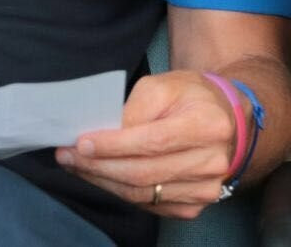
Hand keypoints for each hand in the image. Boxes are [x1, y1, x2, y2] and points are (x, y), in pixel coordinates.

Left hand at [55, 70, 235, 219]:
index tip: (81, 142)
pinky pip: (148, 205)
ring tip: (77, 166)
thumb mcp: (164, 85)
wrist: (223, 119)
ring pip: (142, 194)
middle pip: (144, 173)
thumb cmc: (190, 97)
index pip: (153, 141)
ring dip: (104, 181)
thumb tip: (103, 134)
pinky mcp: (194, 205)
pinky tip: (102, 177)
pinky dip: (120, 192)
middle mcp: (212, 161)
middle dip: (99, 166)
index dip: (114, 145)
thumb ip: (135, 108)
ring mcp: (205, 188)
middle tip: (68, 156)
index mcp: (209, 125)